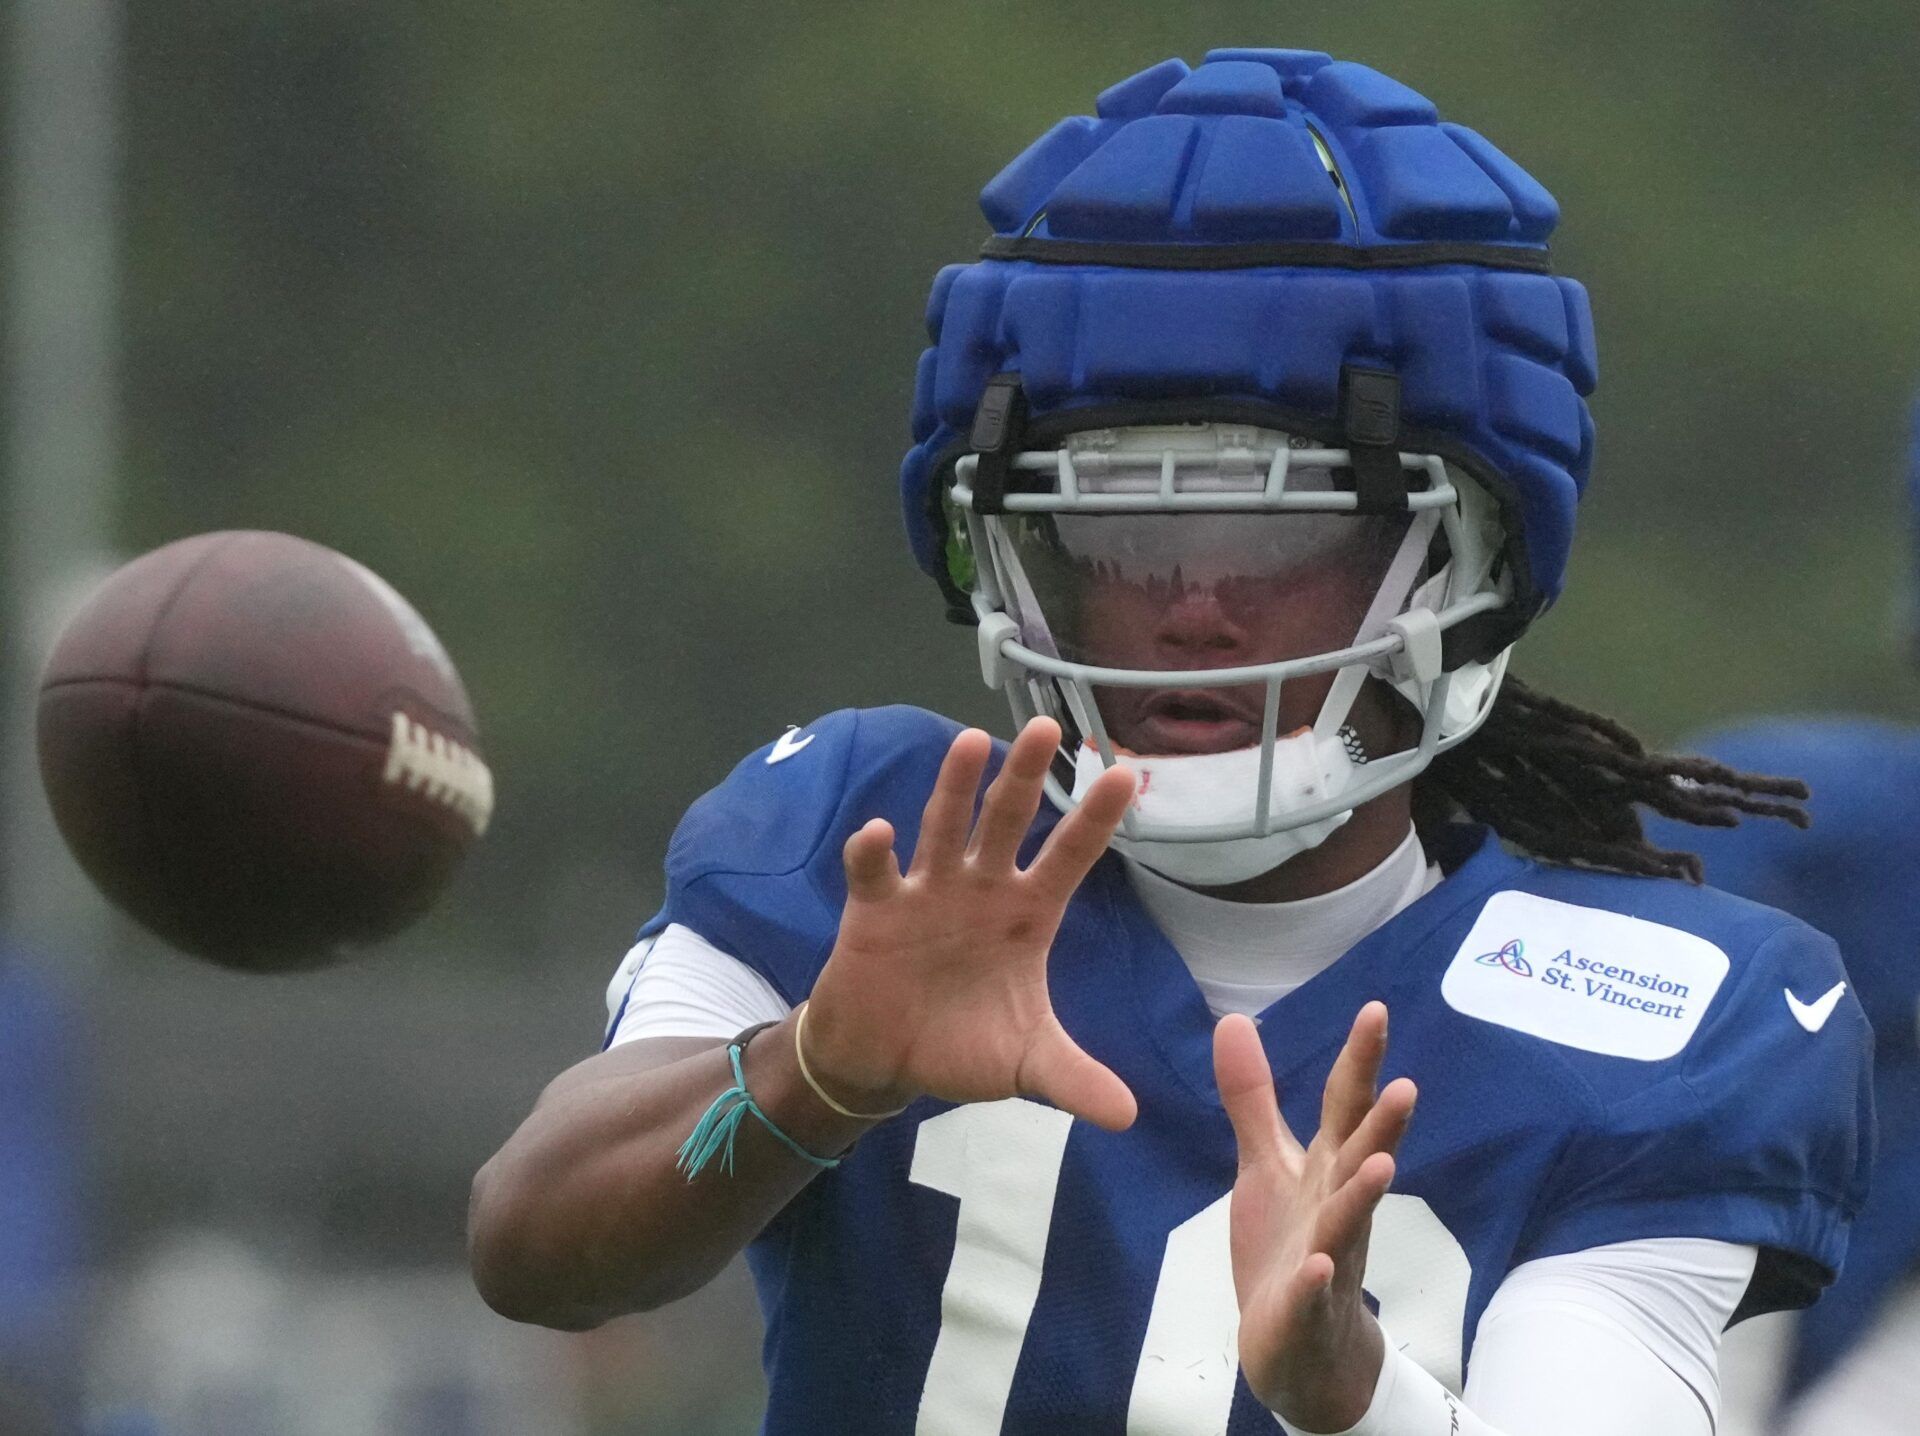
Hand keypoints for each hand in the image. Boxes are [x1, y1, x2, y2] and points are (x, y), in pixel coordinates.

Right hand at [801, 717, 1138, 1129]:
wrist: (885, 1062)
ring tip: (971, 743)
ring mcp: (927, 891)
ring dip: (955, 787)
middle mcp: (980, 889)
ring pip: (945, 827)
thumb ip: (1074, 1080)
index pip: (1069, 858)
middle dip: (1027, 777)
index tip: (1128, 775)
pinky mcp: (875, 909)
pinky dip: (874, 851)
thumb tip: (1130, 1118)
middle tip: (1048, 727)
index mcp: (1026, 915)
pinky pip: (875, 872)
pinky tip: (879, 831)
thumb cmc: (961, 1046)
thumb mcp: (1025, 1066)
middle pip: (1007, 821)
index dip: (1095, 821)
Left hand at [1215, 1003, 1417, 1431]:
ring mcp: (1326, 1259)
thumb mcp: (1266, 1165)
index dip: (1360, 1061)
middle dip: (1384, 1126)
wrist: (1300, 1347)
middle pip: (1362, 1160)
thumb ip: (1253, 1098)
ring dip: (1364, 1195)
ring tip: (1383, 1164)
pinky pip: (1310, 1296)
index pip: (1348, 1108)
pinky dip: (1313, 1281)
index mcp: (1328, 1169)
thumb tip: (1235, 1020)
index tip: (1375, 1010)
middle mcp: (1336, 1207)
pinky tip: (1315, 1266)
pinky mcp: (1302, 1309)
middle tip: (1407, 1086)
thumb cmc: (1289, 1242)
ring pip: (1348, 1224)